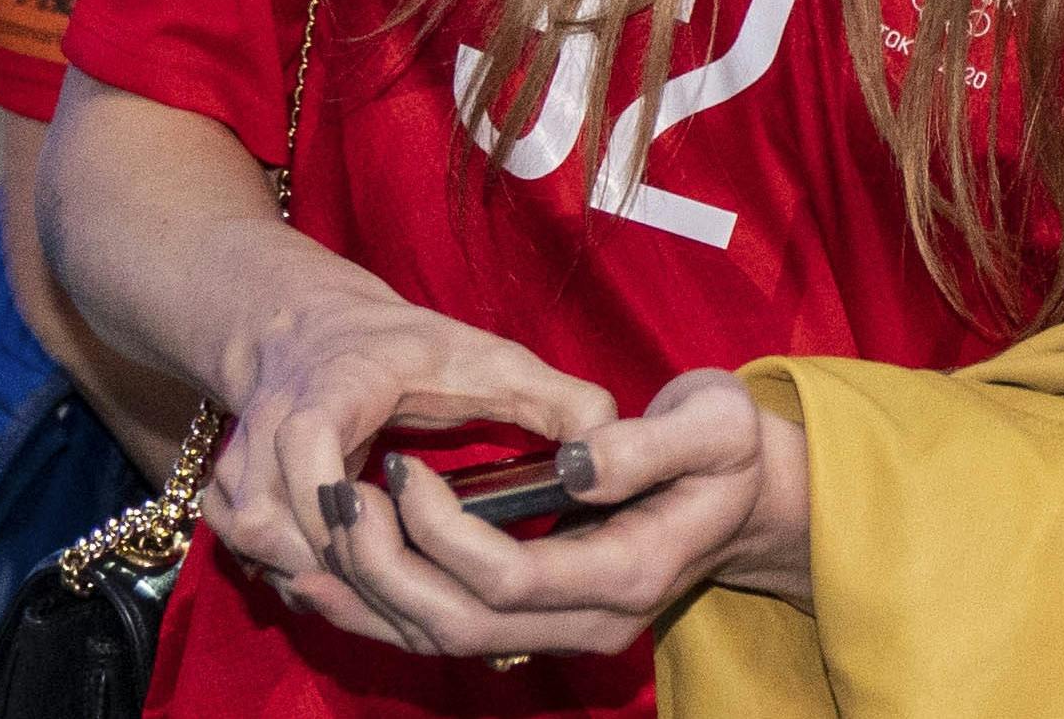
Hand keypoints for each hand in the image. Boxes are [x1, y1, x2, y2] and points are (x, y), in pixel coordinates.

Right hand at [200, 279, 618, 654]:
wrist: (311, 333)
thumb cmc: (404, 350)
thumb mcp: (484, 355)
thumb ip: (553, 396)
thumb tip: (608, 443)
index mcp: (331, 386)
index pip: (306, 442)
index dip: (340, 491)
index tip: (389, 507)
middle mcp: (269, 431)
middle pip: (282, 519)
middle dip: (355, 558)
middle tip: (428, 575)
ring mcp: (241, 473)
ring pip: (268, 549)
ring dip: (335, 576)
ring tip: (405, 578)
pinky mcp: (229, 504)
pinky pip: (257, 562)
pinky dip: (310, 579)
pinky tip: (366, 576)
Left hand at [300, 367, 817, 655]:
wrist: (746, 498)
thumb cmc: (729, 448)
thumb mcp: (715, 424)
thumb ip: (650, 444)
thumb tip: (577, 461)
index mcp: (629, 572)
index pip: (511, 578)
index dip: (444, 533)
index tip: (403, 470)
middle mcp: (590, 622)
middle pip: (461, 625)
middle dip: (388, 569)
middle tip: (341, 499)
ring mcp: (561, 632)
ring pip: (442, 640)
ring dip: (371, 597)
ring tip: (318, 536)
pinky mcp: (535, 621)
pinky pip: (444, 630)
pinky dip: (384, 606)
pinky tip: (336, 570)